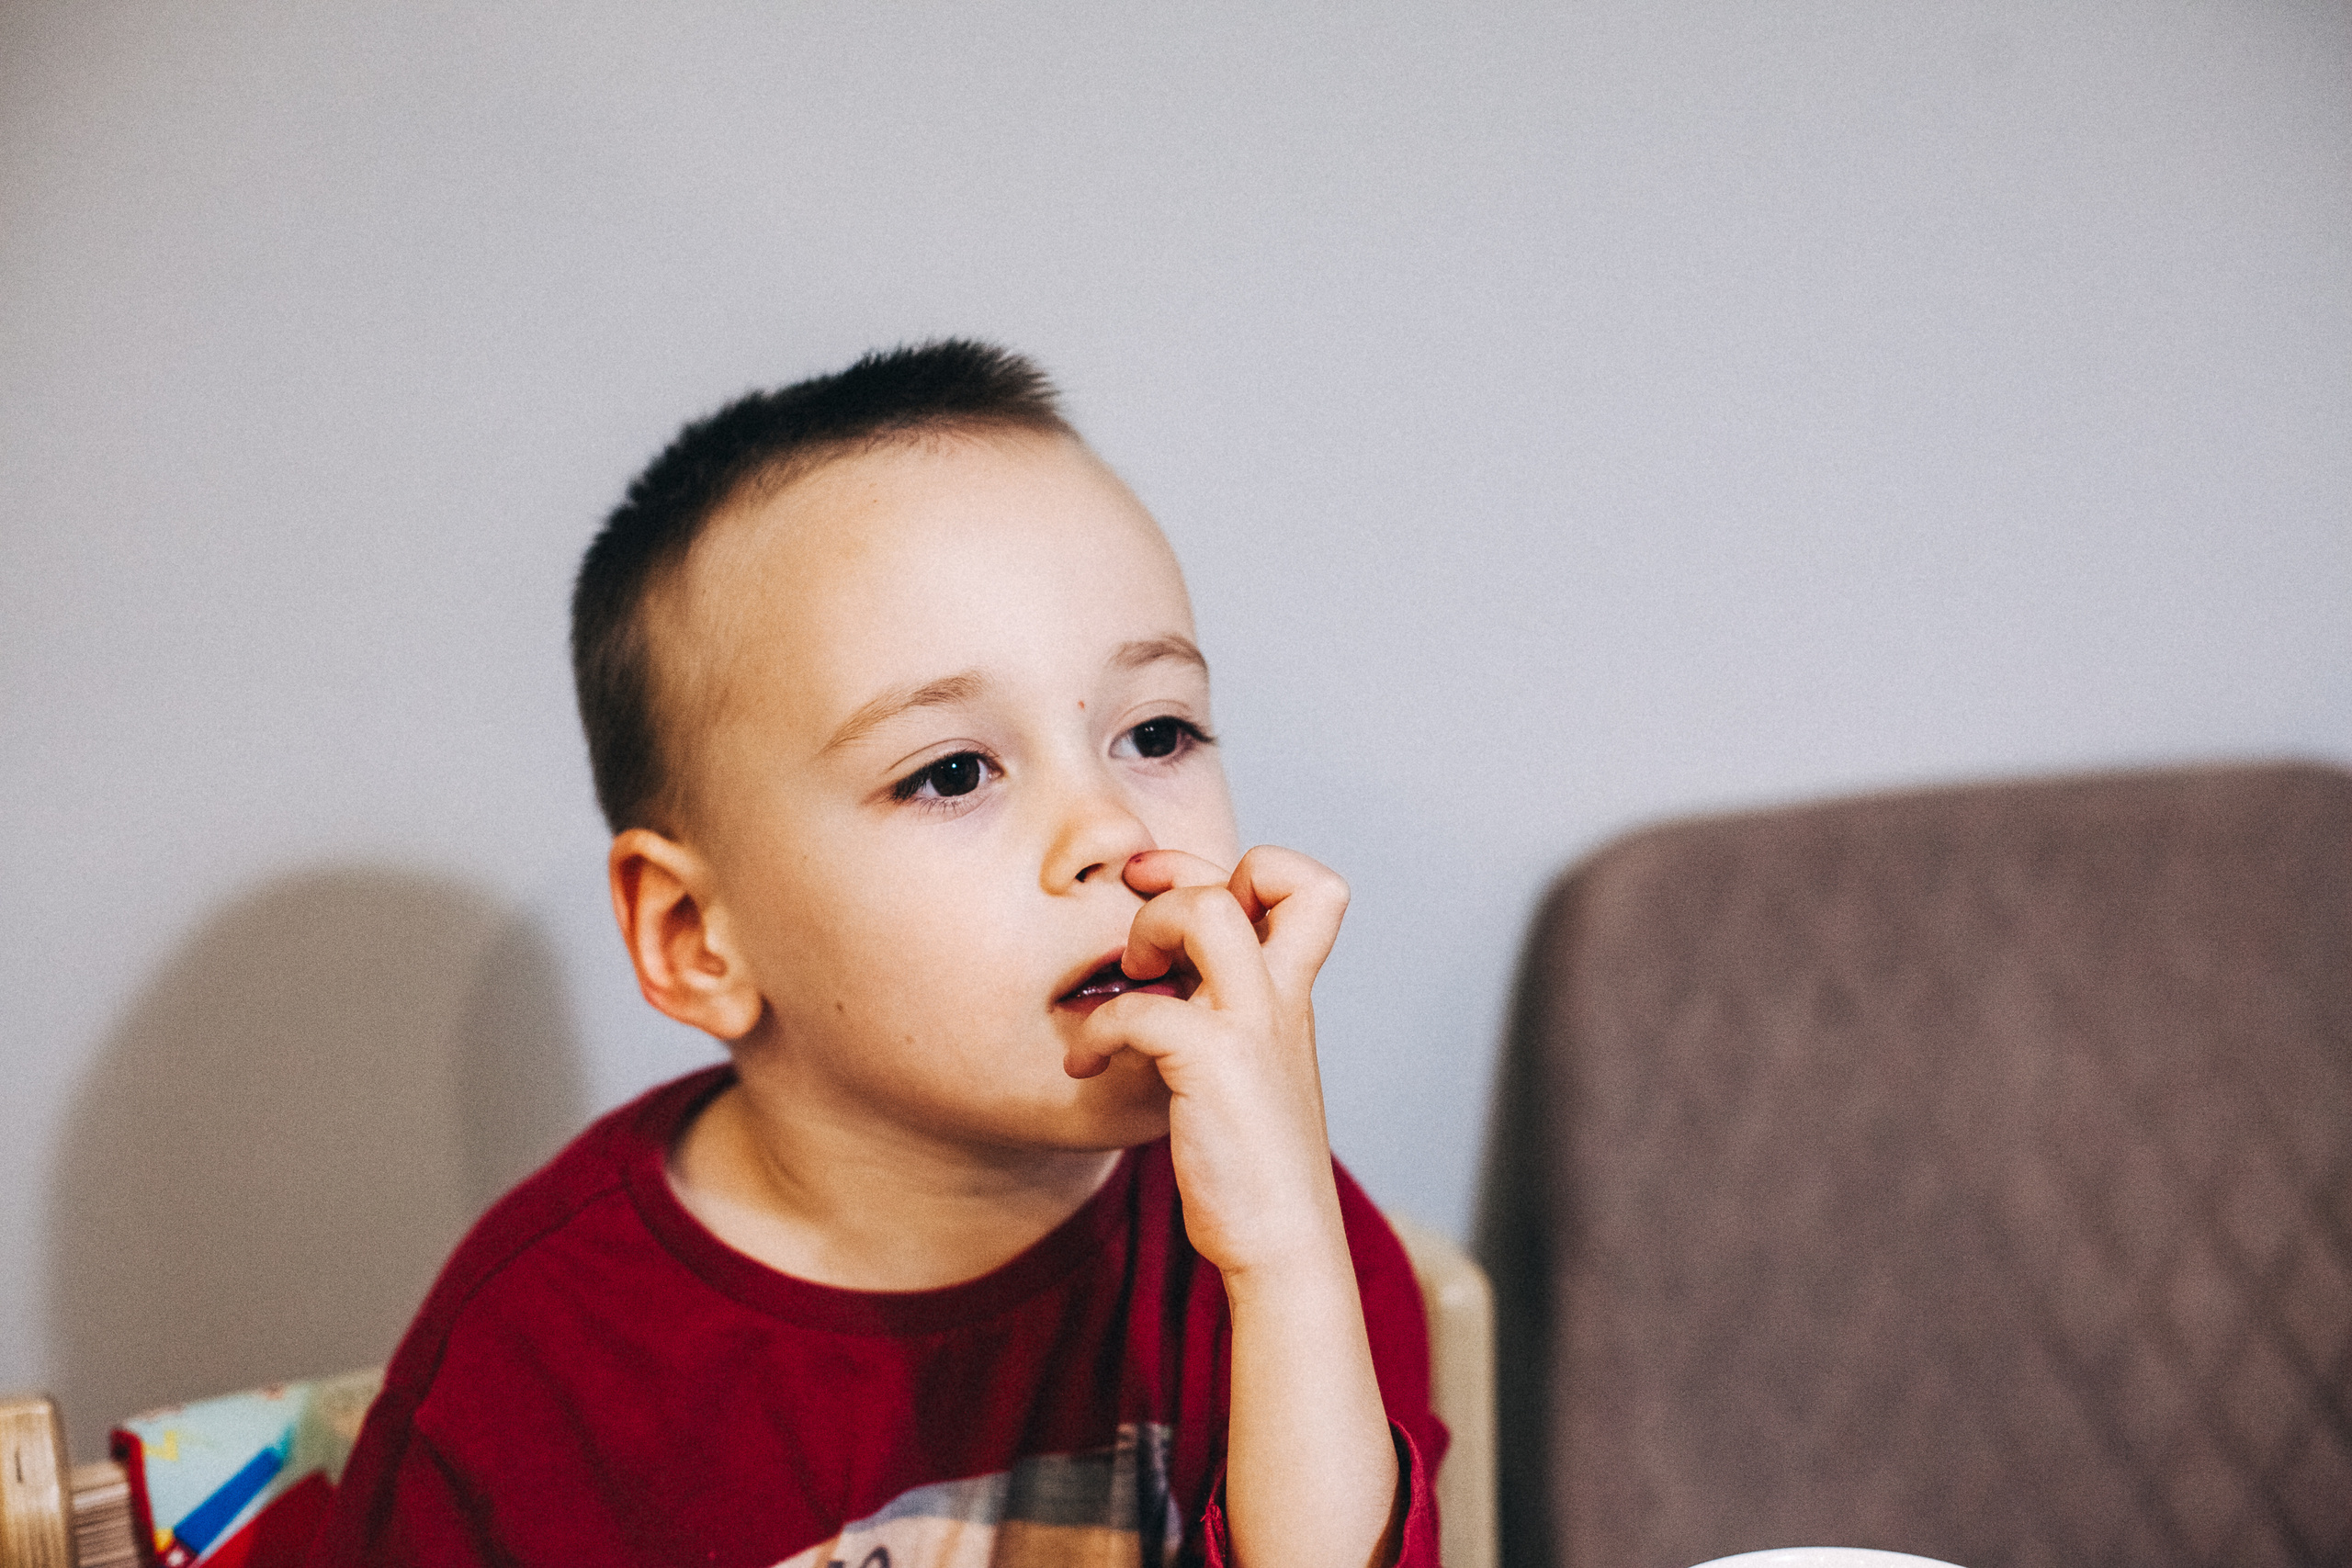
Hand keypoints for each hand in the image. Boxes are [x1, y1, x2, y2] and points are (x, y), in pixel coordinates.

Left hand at [1064, 844, 1349, 1280]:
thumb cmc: (1252, 1162)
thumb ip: (1222, 1013)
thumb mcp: (1250, 1068)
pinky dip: (1099, 1030)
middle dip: (1180, 881)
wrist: (1282, 1243)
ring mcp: (1252, 1026)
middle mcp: (1281, 997)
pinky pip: (1142, 1008)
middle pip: (1257, 875)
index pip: (1309, 885)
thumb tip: (1158, 977)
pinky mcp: (1216, 1065)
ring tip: (1125, 981)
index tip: (1186, 902)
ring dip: (1147, 930)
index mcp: (1292, 993)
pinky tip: (1086, 1066)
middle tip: (1138, 938)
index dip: (1248, 869)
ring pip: (1207, 912)